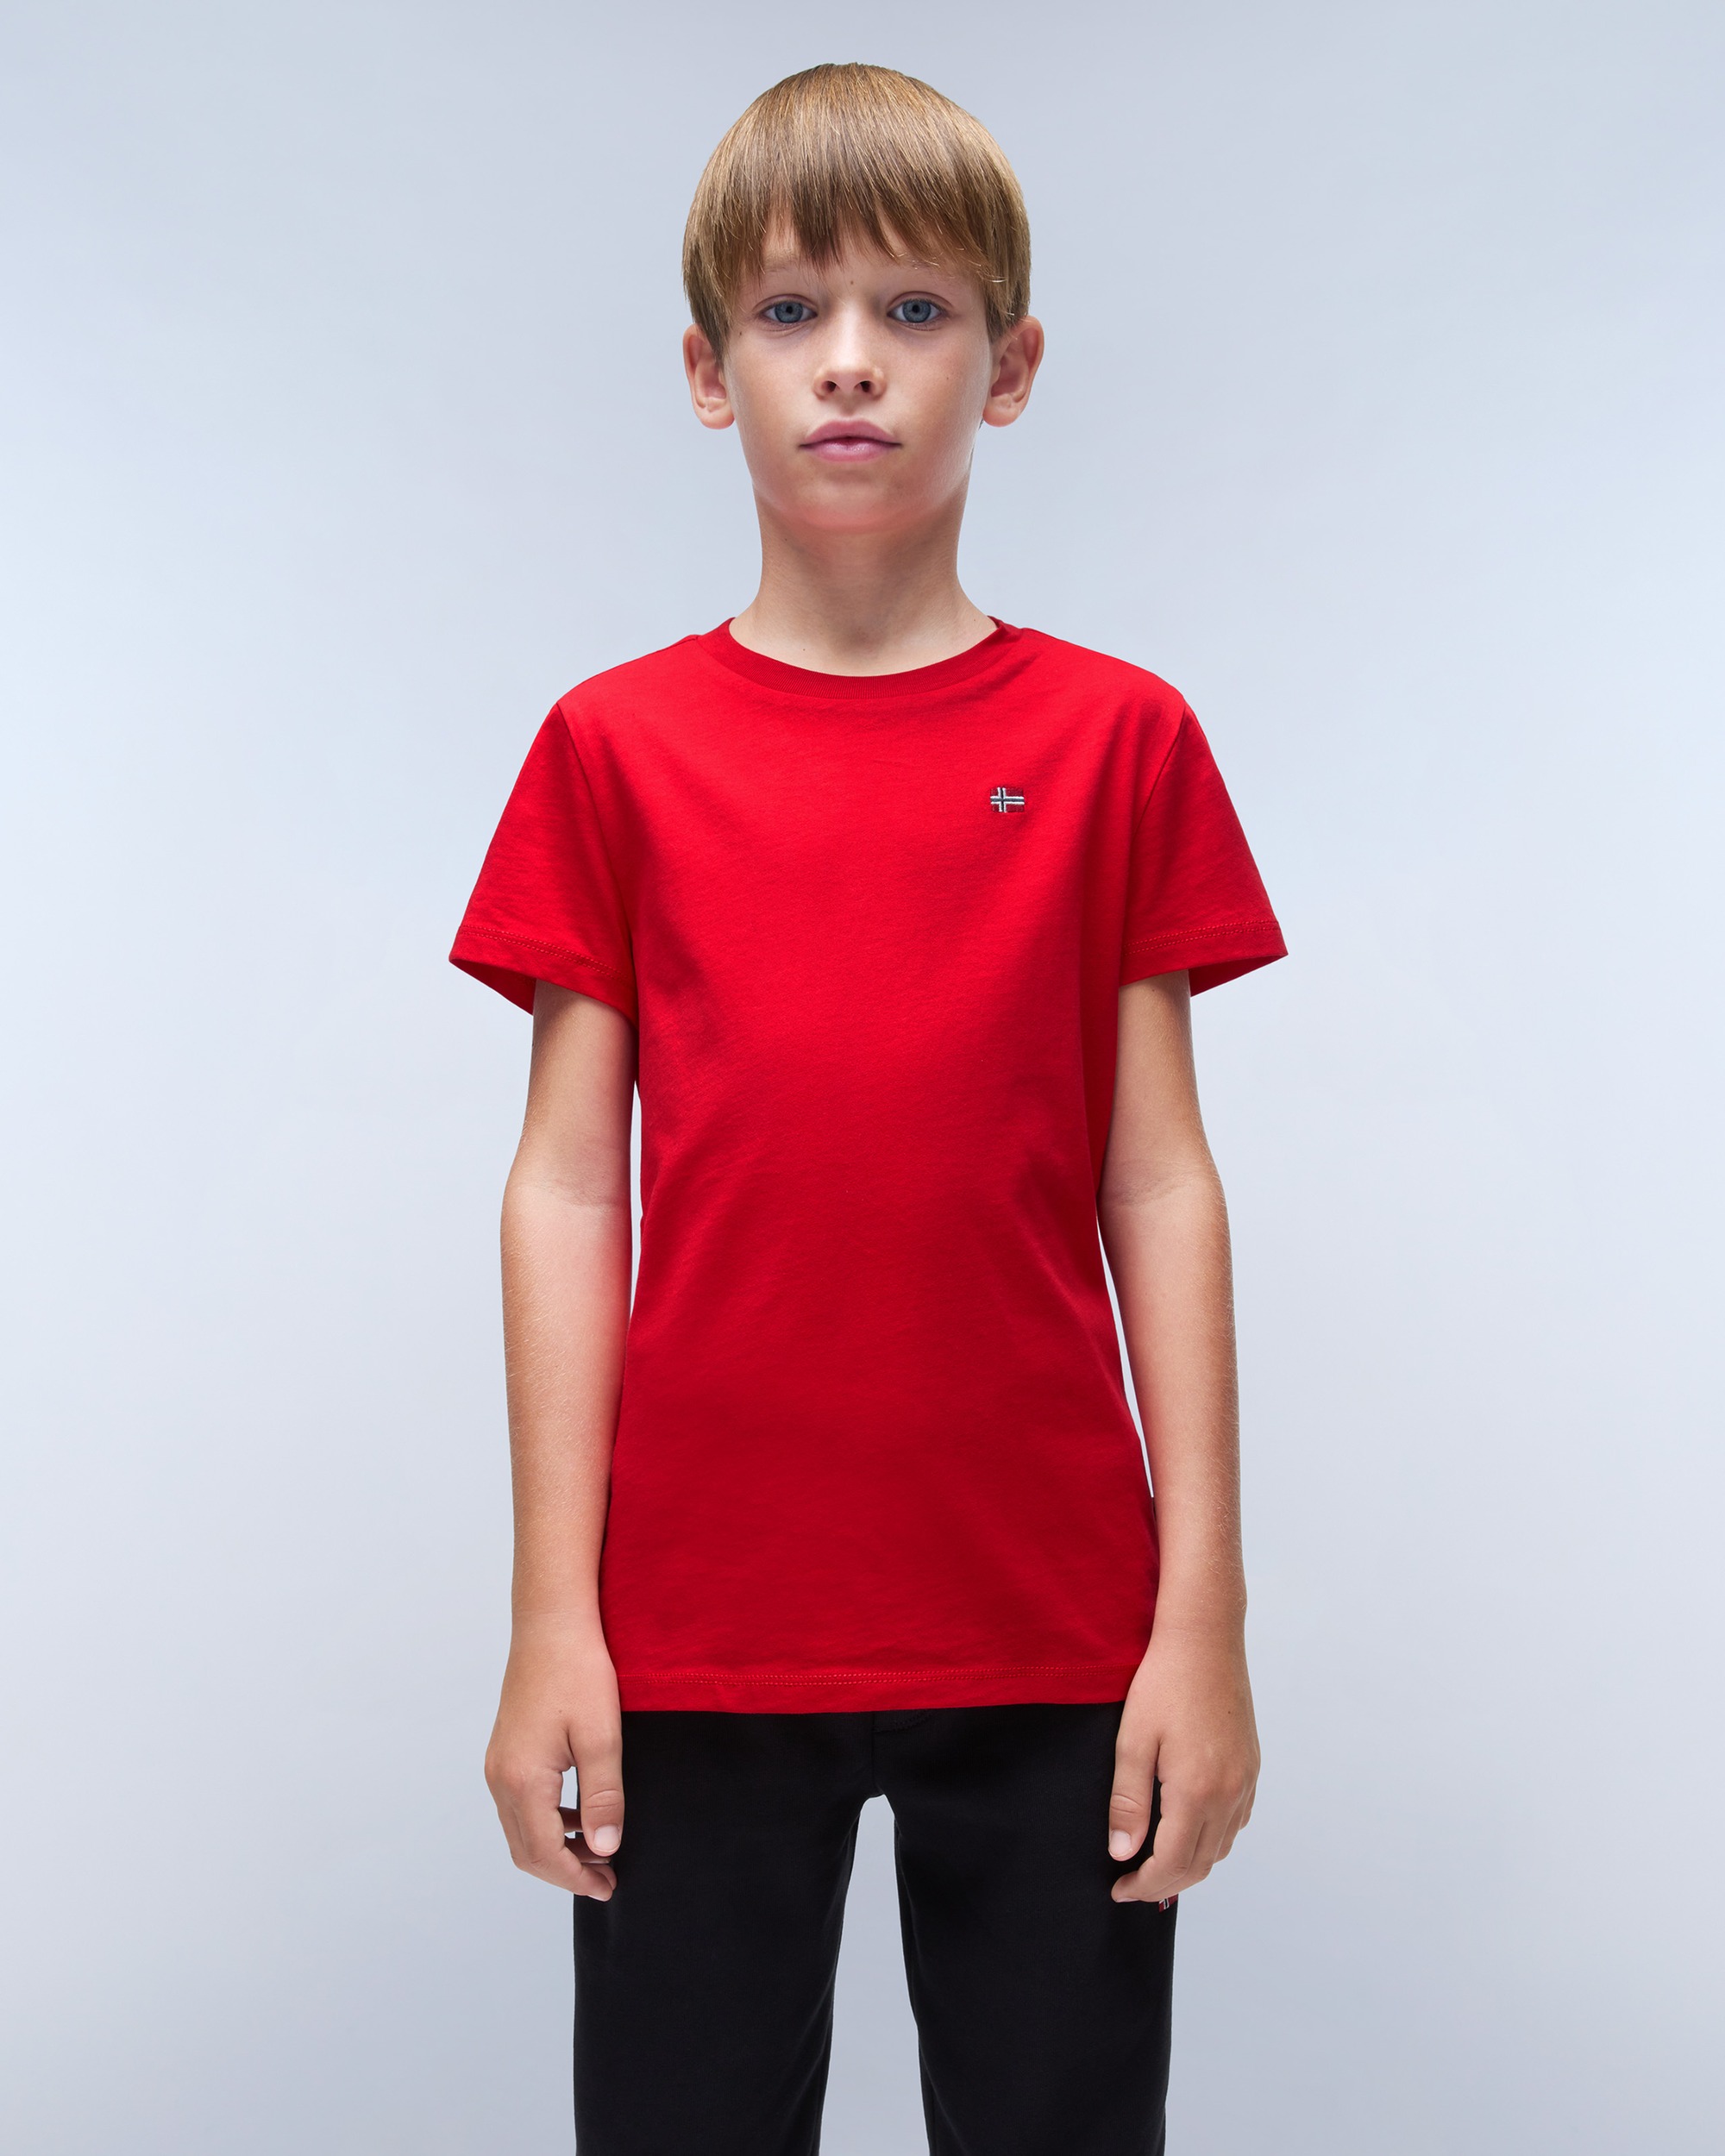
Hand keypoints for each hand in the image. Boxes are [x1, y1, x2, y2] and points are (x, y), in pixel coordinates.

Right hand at [484, 1622, 623, 1898]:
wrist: (552, 1622)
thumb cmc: (577, 1670)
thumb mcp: (602, 1736)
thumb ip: (603, 1797)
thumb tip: (604, 1849)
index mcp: (523, 1779)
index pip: (545, 1853)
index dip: (576, 1878)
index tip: (608, 1888)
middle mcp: (501, 1776)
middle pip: (526, 1850)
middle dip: (564, 1871)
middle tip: (605, 1879)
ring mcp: (499, 1763)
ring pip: (520, 1829)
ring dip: (555, 1848)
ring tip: (597, 1850)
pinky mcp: (506, 1750)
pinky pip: (520, 1804)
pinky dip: (547, 1822)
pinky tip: (580, 1814)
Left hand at [1108, 1619, 1258, 1903]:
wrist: (1206, 1638)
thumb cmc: (1164, 1682)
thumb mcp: (1132, 1740)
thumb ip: (1127, 1802)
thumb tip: (1122, 1853)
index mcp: (1197, 1791)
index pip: (1172, 1863)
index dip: (1143, 1884)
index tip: (1118, 1889)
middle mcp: (1229, 1793)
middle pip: (1200, 1864)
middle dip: (1165, 1883)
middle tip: (1132, 1883)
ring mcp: (1246, 1780)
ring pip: (1221, 1847)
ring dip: (1190, 1864)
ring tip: (1156, 1862)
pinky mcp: (1252, 1766)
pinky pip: (1236, 1821)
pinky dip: (1213, 1839)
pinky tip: (1189, 1829)